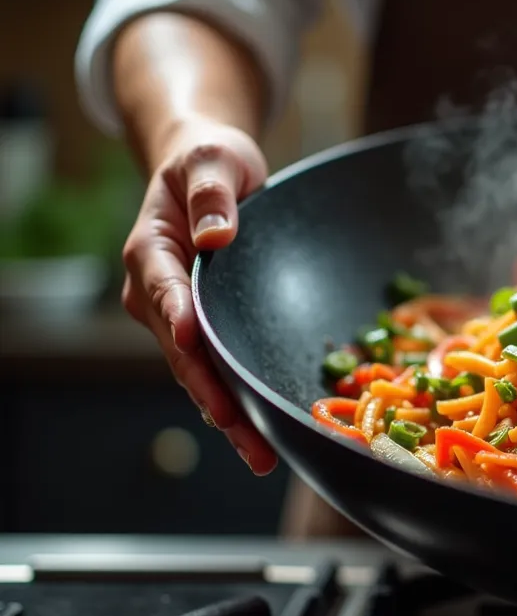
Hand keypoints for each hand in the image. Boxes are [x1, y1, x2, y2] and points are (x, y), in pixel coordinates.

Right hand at [120, 118, 276, 473]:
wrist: (207, 168)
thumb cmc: (209, 160)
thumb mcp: (212, 159)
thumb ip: (213, 192)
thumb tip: (214, 234)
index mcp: (151, 251)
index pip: (164, 292)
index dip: (181, 321)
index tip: (194, 345)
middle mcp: (158, 294)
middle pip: (183, 353)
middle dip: (212, 395)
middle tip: (245, 435)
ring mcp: (180, 317)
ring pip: (200, 373)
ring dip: (229, 415)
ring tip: (260, 456)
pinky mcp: (207, 329)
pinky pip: (219, 370)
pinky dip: (240, 402)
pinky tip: (265, 435)